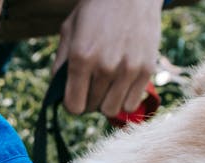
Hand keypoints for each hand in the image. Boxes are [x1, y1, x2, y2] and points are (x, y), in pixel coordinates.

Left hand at [55, 0, 161, 115]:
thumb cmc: (96, 9)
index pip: (73, 105)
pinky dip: (124, 98)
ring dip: (106, 101)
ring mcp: (128, 70)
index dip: (71, 103)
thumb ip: (61, 63)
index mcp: (81, 56)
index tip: (74, 95)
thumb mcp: (69, 29)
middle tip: (91, 84)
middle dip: (88, 99)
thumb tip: (58, 93)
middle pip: (92, 108)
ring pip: (111, 110)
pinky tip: (121, 83)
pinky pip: (131, 104)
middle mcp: (105, 66)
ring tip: (106, 85)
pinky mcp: (146, 70)